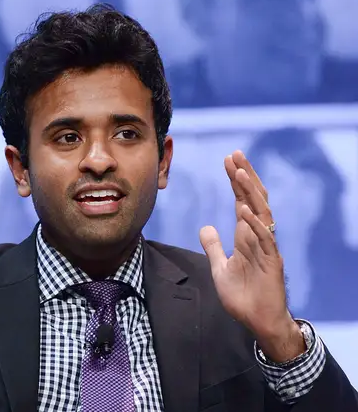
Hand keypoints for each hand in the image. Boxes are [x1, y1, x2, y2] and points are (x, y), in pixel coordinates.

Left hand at [199, 151, 301, 358]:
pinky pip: (264, 240)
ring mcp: (266, 248)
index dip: (235, 181)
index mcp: (246, 235)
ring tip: (239, 174)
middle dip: (244, 177)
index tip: (228, 160)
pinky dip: (255, 225)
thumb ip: (213, 246)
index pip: (242, 200)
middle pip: (253, 200)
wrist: (258, 321)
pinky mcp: (271, 263)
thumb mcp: (220, 267)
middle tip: (235, 155)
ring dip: (250, 193)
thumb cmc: (242, 295)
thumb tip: (205, 227)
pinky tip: (245, 211)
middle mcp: (257, 236)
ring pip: (261, 214)